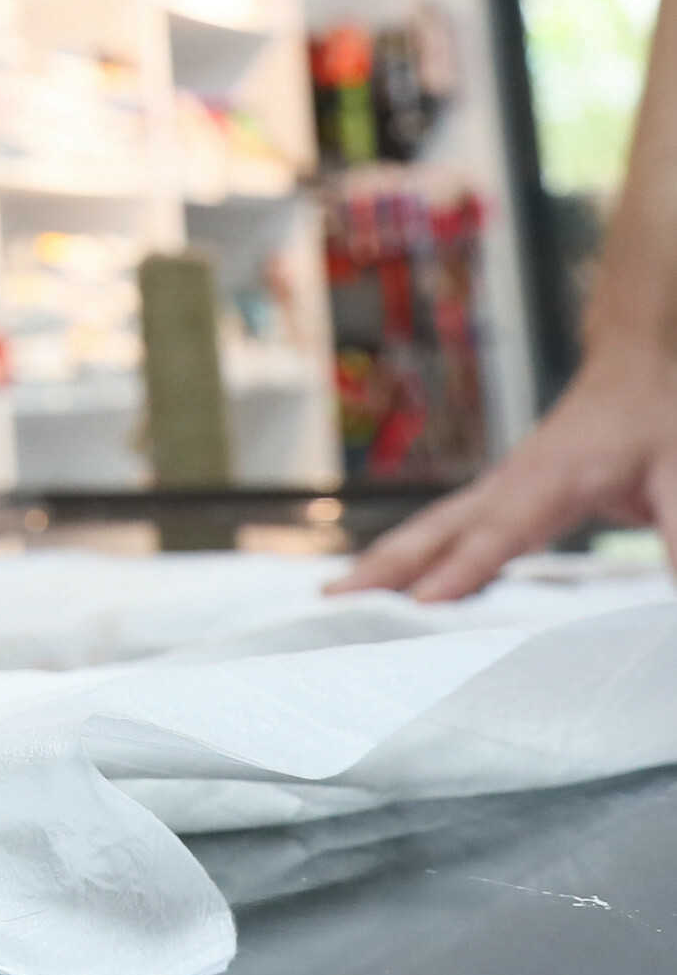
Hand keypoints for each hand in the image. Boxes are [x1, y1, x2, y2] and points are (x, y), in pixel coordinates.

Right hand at [329, 347, 676, 600]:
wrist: (633, 369)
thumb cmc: (653, 418)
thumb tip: (673, 601)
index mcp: (548, 481)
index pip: (495, 535)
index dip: (459, 572)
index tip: (420, 605)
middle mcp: (508, 484)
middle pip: (434, 531)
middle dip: (383, 567)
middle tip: (333, 600)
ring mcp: (498, 487)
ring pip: (429, 529)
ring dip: (382, 560)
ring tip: (336, 594)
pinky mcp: (501, 493)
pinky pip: (445, 528)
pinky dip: (409, 552)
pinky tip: (393, 577)